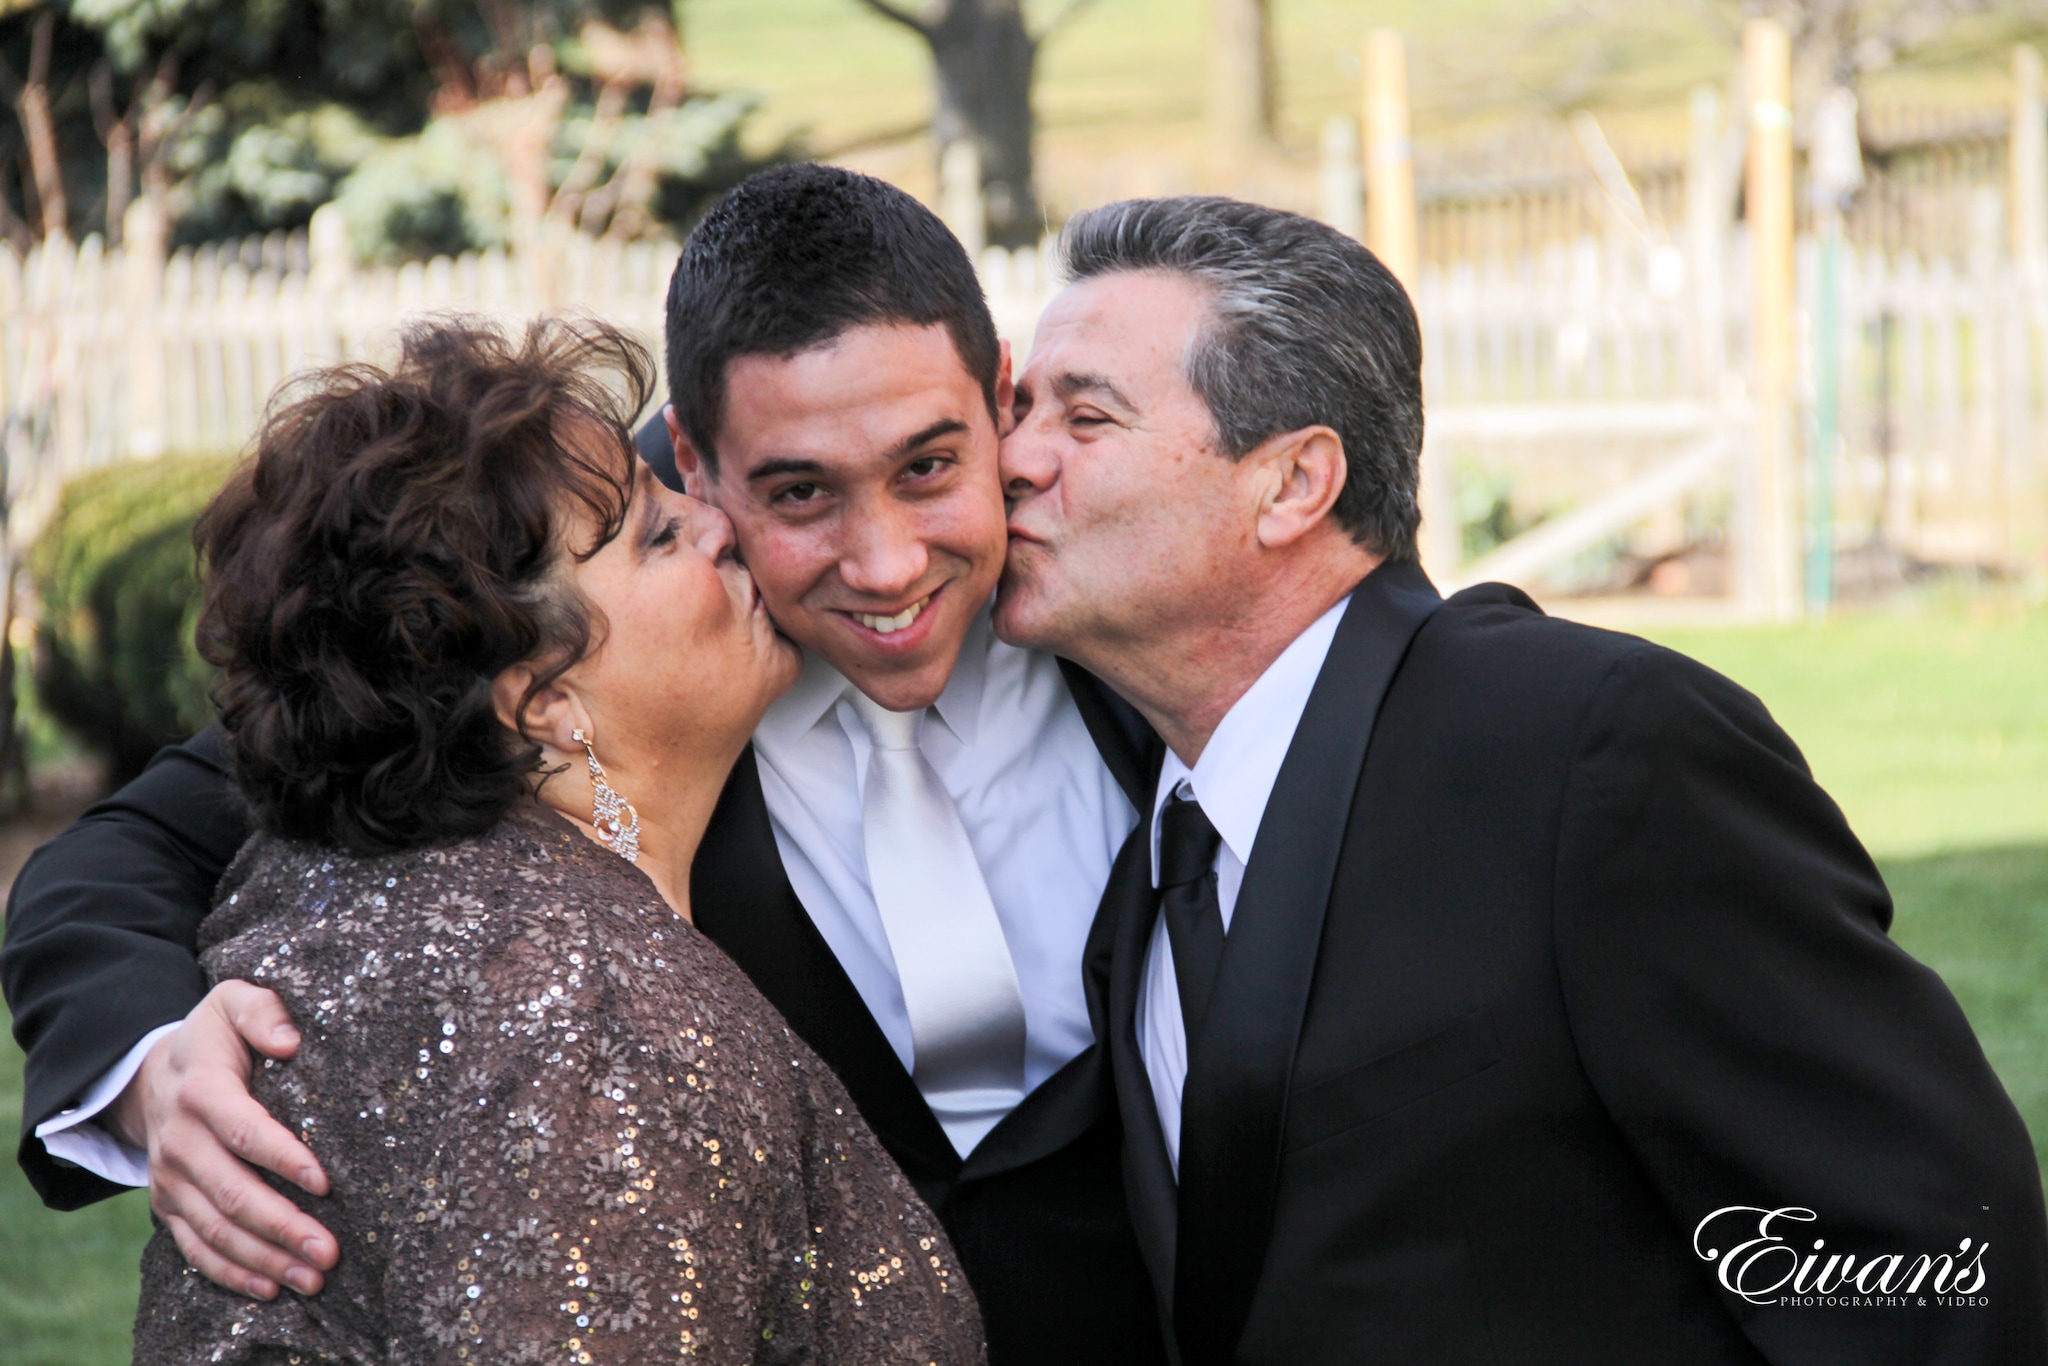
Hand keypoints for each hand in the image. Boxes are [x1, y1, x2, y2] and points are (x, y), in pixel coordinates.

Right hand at [108, 981, 339, 1298]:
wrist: (155, 1074)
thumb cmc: (217, 1036)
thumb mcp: (233, 1001)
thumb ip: (262, 1010)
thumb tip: (291, 1039)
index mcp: (202, 1090)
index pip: (244, 1130)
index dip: (284, 1157)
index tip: (326, 1182)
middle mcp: (180, 1141)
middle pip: (233, 1193)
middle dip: (283, 1226)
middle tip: (330, 1251)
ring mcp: (171, 1179)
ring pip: (217, 1229)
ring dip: (265, 1258)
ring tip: (314, 1278)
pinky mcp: (169, 1205)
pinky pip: (196, 1247)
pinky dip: (231, 1272)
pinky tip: (270, 1288)